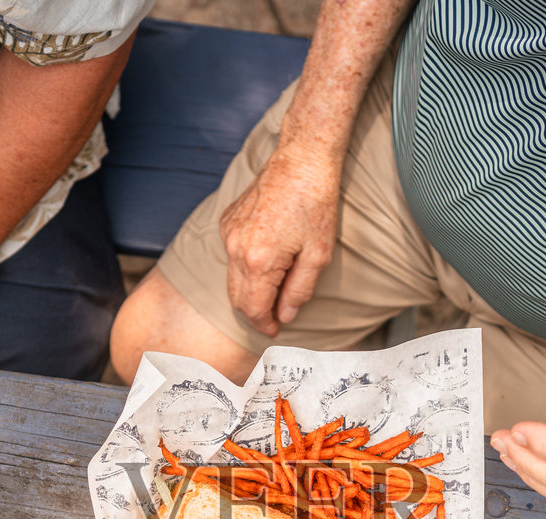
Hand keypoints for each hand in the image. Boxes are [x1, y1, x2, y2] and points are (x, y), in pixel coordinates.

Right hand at [220, 148, 341, 335]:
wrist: (301, 159)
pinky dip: (244, 265)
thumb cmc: (315, 204)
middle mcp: (236, 248)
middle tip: (274, 317)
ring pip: (231, 277)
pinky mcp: (227, 220)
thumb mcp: (318, 255)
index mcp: (258, 261)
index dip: (265, 324)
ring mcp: (228, 233)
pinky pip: (231, 254)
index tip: (276, 331)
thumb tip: (286, 314)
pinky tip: (265, 260)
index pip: (253, 308)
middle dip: (254, 312)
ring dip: (249, 289)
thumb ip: (299, 289)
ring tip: (272, 291)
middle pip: (237, 297)